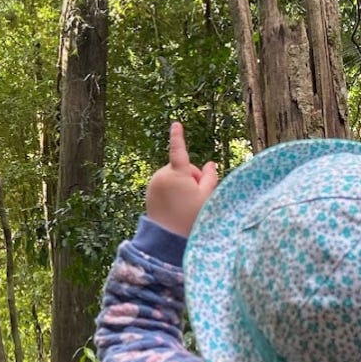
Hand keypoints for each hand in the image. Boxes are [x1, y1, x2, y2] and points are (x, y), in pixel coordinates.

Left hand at [145, 122, 218, 236]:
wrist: (167, 237)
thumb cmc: (190, 217)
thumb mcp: (206, 196)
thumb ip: (210, 177)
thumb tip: (210, 163)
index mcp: (176, 173)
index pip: (179, 151)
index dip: (178, 137)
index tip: (176, 124)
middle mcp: (161, 175)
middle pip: (183, 168)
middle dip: (191, 178)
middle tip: (195, 197)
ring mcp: (153, 184)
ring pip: (174, 177)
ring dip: (182, 185)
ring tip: (185, 203)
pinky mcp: (150, 192)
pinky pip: (166, 185)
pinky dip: (173, 190)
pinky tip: (176, 205)